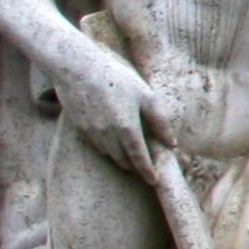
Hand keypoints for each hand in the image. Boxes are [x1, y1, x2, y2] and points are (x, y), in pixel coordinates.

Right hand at [51, 40, 163, 166]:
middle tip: (145, 169)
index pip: (139, 157)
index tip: (153, 181)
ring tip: (131, 158)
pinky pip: (96, 144)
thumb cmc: (117, 78)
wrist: (77, 67)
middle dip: (135, 166)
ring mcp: (91, 132)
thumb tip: (171, 143)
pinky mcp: (80, 127)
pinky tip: (112, 142)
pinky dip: (107, 148)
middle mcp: (107, 134)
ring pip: (109, 153)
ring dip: (120, 158)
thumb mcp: (146, 95)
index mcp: (126, 127)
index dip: (147, 171)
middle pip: (123, 159)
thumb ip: (160, 121)